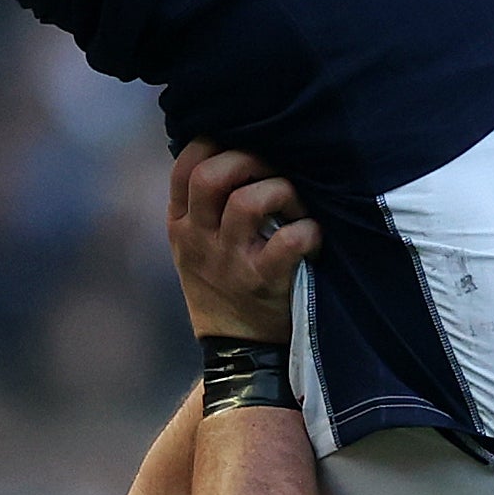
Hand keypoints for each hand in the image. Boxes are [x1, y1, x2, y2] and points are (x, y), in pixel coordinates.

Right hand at [166, 142, 316, 344]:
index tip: (236, 144)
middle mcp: (200, 239)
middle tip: (271, 170)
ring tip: (295, 204)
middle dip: (248, 160)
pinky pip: (288, 240)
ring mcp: (230, 261)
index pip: (183, 167)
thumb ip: (203, 207)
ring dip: (281, 191)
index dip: (212, 144)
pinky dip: (308, 230)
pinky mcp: (263, 280)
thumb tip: (232, 153)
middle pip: (211, 176)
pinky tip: (312, 235)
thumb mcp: (195, 248)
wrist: (236, 350)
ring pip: (248, 201)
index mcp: (181, 225)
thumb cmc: (221, 287)